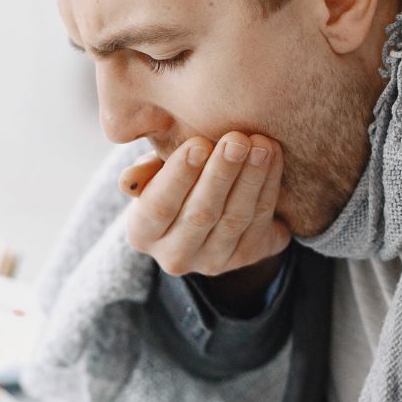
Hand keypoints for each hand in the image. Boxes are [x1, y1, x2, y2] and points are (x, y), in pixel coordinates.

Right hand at [117, 132, 289, 277]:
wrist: (209, 209)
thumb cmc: (175, 181)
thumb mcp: (154, 174)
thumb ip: (145, 173)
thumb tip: (129, 180)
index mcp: (142, 233)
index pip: (158, 206)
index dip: (179, 176)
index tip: (199, 143)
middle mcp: (175, 256)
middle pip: (200, 214)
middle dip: (221, 174)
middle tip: (237, 139)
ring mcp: (213, 262)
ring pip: (235, 218)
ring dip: (251, 178)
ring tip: (261, 144)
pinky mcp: (247, 257)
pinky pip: (260, 220)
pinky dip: (268, 186)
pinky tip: (272, 156)